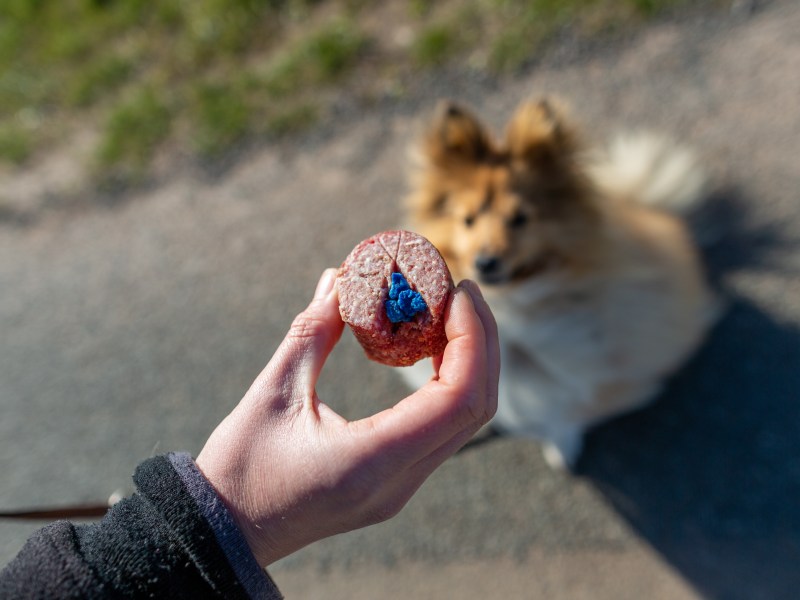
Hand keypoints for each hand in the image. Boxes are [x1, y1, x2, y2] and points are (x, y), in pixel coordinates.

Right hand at [196, 268, 498, 566]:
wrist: (228, 535)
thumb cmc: (239, 469)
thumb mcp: (272, 393)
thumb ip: (312, 333)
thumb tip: (340, 279)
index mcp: (370, 462)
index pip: (457, 399)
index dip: (470, 340)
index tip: (455, 292)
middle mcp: (398, 482)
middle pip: (475, 409)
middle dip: (479, 342)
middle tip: (461, 291)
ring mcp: (400, 488)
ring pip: (465, 421)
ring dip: (469, 363)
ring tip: (449, 313)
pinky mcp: (394, 483)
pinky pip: (442, 430)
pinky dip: (449, 384)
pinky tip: (430, 350)